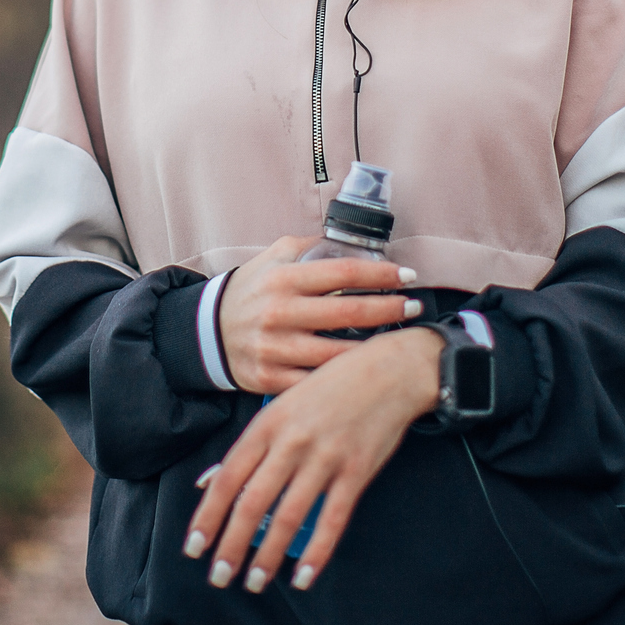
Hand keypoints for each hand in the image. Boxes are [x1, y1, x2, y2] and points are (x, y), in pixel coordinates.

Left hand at [183, 326, 445, 593]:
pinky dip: (316, 553)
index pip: (227, 479)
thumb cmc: (329, 387)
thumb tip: (208, 481)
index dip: (207, 517)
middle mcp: (292, 442)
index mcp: (267, 424)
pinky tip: (302, 578)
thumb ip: (248, 445)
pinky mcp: (357, 472)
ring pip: (288, 517)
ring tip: (254, 582)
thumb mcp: (281, 406)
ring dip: (268, 556)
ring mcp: (325, 457)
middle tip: (219, 578)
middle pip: (252, 503)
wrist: (389, 370)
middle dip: (231, 546)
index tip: (193, 548)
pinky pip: (332, 520)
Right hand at [218, 236, 419, 393]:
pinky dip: (345, 378)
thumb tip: (354, 242)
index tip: (408, 276)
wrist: (209, 332)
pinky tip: (365, 371)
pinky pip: (318, 382)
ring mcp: (276, 349)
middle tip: (416, 306)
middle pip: (349, 314)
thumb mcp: (273, 258)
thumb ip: (311, 248)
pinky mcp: (271, 379)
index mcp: (283, 279)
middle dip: (390, 310)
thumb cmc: (252, 291)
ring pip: (338, 355)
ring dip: (375, 349)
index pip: (343, 273)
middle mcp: (279, 314)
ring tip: (398, 340)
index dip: (381, 274)